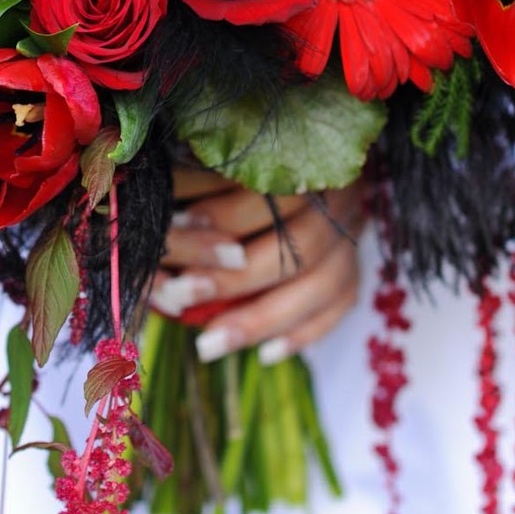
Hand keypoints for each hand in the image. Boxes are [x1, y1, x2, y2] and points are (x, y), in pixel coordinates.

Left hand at [151, 166, 366, 365]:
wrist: (304, 175)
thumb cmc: (239, 164)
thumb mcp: (216, 161)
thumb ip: (194, 183)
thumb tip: (159, 214)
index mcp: (310, 160)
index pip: (273, 191)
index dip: (224, 212)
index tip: (177, 228)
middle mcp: (342, 196)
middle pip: (298, 246)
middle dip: (235, 278)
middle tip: (180, 294)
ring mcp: (353, 236)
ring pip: (323, 285)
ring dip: (262, 319)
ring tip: (208, 344)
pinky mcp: (355, 269)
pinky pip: (339, 308)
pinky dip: (302, 333)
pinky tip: (266, 354)